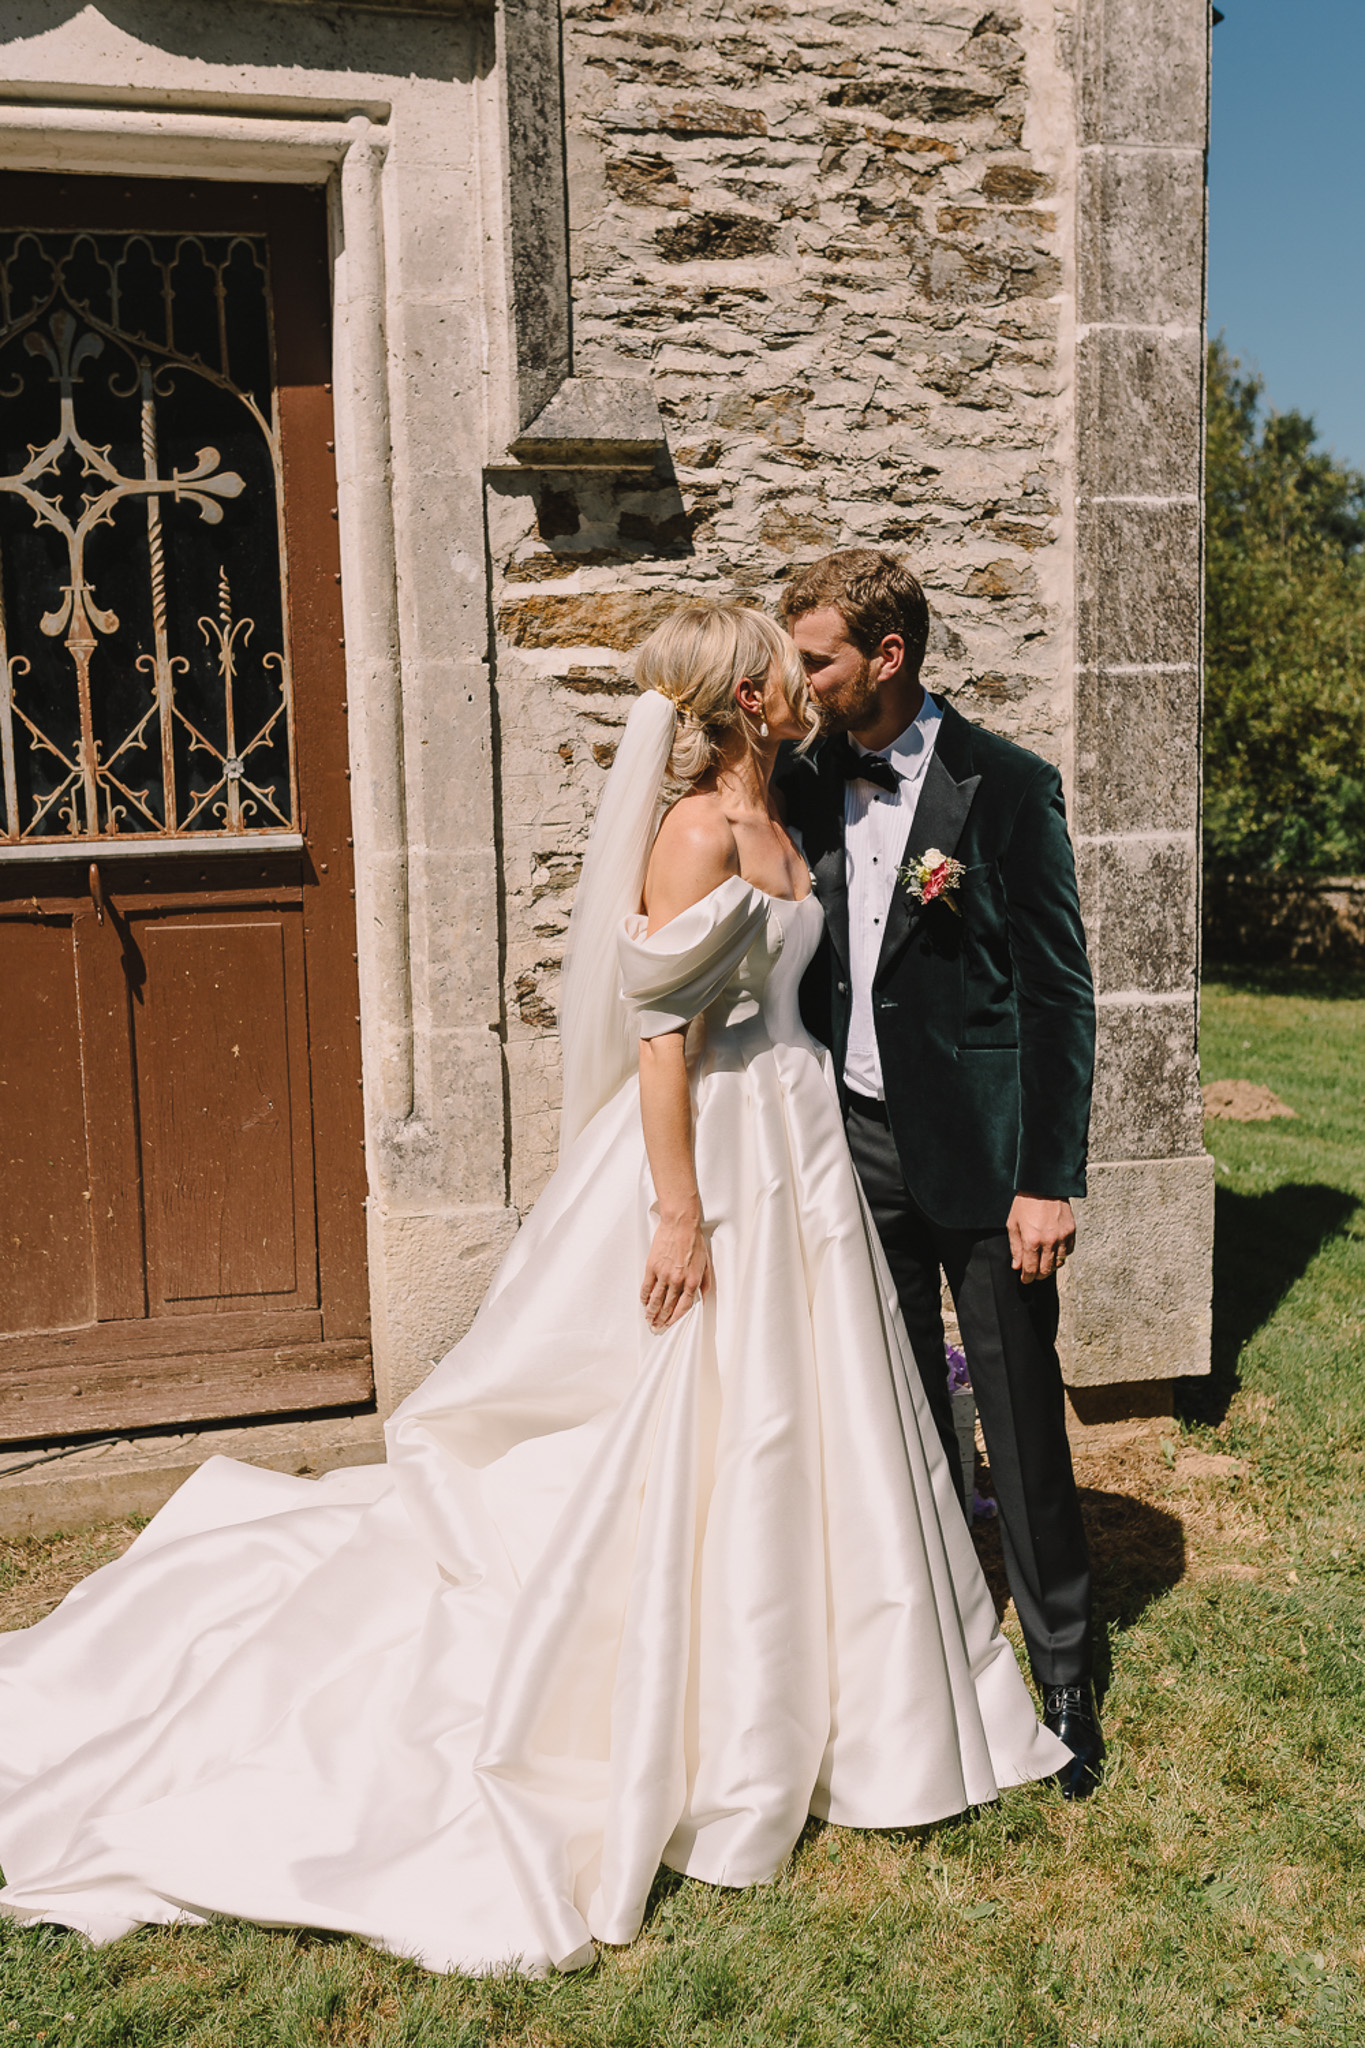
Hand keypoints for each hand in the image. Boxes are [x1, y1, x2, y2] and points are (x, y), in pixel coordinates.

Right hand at [641, 1211, 711, 1329]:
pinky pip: (646, 1287)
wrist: (680, 1224)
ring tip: (649, 1319)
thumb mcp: (706, 1264)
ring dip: (651, 1312)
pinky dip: (644, 1297)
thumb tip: (702, 1300)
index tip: (671, 1324)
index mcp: (692, 1281)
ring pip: (656, 1300)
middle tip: (657, 1327)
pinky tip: (644, 1303)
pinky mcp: (652, 1267)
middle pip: (668, 1306)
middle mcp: (677, 1281)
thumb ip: (705, 1284)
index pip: (684, 1307)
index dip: (676, 1318)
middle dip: (662, 1319)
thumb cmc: (695, 1242)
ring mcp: (663, 1274)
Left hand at [1007, 1195, 1075, 1284]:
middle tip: (1033, 1274)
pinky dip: (1061, 1255)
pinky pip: (1068, 1251)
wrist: (1044, 1185)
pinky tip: (1054, 1251)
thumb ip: (1015, 1247)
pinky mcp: (1071, 1231)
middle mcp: (1049, 1241)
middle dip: (1038, 1275)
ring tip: (1043, 1263)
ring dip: (1050, 1266)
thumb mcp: (1013, 1224)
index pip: (1030, 1269)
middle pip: (1046, 1270)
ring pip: (1059, 1263)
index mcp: (1032, 1240)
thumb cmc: (1025, 1203)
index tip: (1025, 1280)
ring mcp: (1062, 1237)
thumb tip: (1017, 1266)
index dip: (1027, 1278)